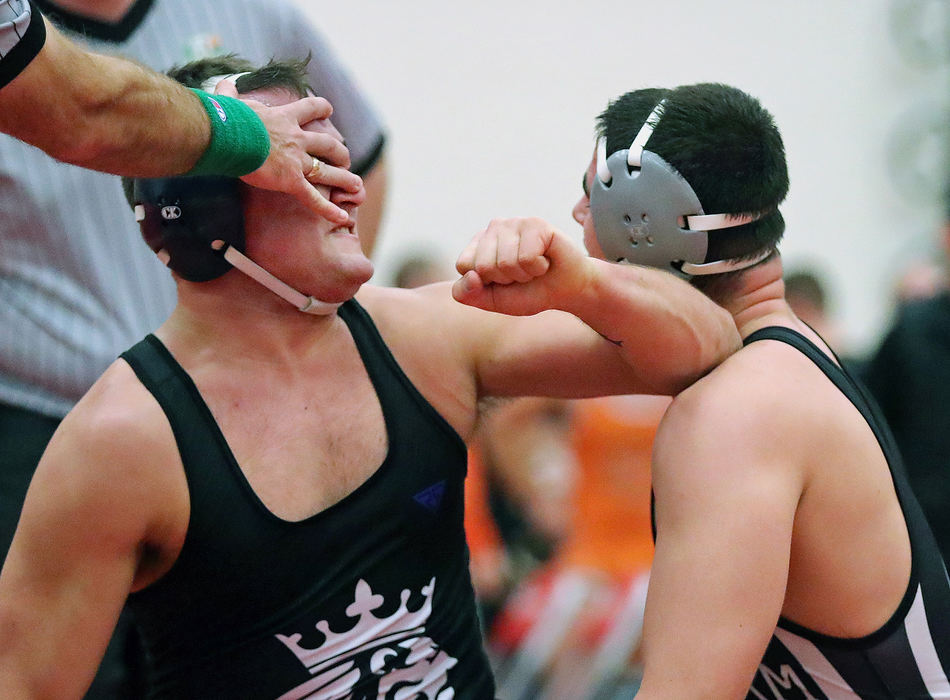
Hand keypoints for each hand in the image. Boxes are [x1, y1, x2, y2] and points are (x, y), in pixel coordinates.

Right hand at [214, 80, 361, 222]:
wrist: (226, 134)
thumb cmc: (225, 118)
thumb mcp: (230, 103)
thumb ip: (229, 97)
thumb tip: (222, 85)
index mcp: (284, 117)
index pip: (309, 108)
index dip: (321, 108)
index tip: (329, 109)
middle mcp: (296, 138)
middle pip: (327, 144)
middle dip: (339, 151)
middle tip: (346, 158)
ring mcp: (296, 160)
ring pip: (327, 171)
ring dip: (344, 179)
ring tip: (357, 186)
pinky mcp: (291, 180)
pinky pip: (313, 198)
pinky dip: (328, 209)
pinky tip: (342, 217)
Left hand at [452, 217, 589, 315]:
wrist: (567, 290)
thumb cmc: (529, 292)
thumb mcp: (492, 300)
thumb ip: (468, 294)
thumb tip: (471, 276)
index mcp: (478, 244)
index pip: (464, 266)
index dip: (485, 283)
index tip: (504, 281)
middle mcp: (493, 228)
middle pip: (483, 266)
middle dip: (505, 280)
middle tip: (523, 274)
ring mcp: (514, 222)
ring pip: (505, 263)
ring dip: (524, 274)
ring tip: (535, 268)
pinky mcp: (535, 223)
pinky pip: (527, 257)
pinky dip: (538, 268)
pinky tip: (545, 260)